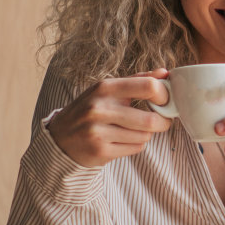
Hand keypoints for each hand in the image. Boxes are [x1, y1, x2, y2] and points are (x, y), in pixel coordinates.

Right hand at [47, 70, 173, 168]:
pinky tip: (122, 140)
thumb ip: (137, 80)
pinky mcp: (100, 151)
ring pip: (145, 136)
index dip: (164, 96)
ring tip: (134, 130)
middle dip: (163, 122)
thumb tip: (165, 73)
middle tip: (162, 121)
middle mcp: (100, 109)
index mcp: (105, 88)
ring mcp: (98, 132)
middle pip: (151, 119)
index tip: (165, 101)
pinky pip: (135, 148)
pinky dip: (135, 145)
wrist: (59, 138)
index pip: (148, 87)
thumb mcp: (108, 89)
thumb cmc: (89, 109)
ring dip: (146, 134)